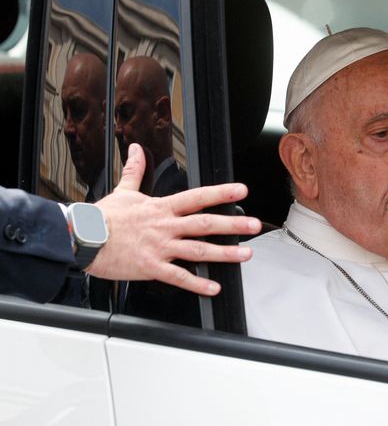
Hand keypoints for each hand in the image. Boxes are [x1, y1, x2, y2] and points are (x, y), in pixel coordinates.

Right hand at [88, 143, 259, 294]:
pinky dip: (197, 283)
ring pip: (198, 250)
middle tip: (254, 225)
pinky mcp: (151, 267)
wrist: (82, 239)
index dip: (221, 193)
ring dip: (224, 253)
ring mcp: (160, 247)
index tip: (241, 191)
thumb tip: (136, 150)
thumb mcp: (124, 191)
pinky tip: (213, 287)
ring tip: (245, 255)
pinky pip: (178, 277)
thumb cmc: (103, 218)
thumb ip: (135, 170)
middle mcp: (165, 227)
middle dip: (233, 225)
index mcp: (162, 208)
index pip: (197, 197)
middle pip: (205, 224)